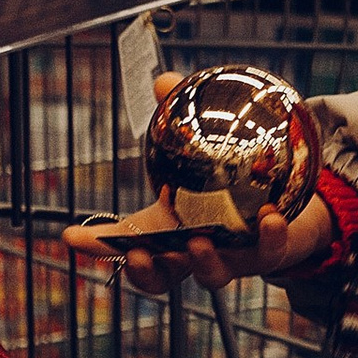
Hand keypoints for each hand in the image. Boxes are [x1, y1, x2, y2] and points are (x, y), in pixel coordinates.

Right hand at [63, 74, 339, 299]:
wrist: (284, 199)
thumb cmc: (227, 177)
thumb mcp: (198, 148)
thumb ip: (179, 118)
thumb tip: (163, 80)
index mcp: (169, 232)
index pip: (128, 243)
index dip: (101, 244)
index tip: (72, 235)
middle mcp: (194, 254)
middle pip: (163, 277)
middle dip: (148, 272)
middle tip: (141, 254)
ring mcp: (230, 260)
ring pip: (212, 276)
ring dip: (204, 264)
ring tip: (199, 241)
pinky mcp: (268, 255)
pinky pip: (269, 252)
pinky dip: (269, 238)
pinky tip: (270, 217)